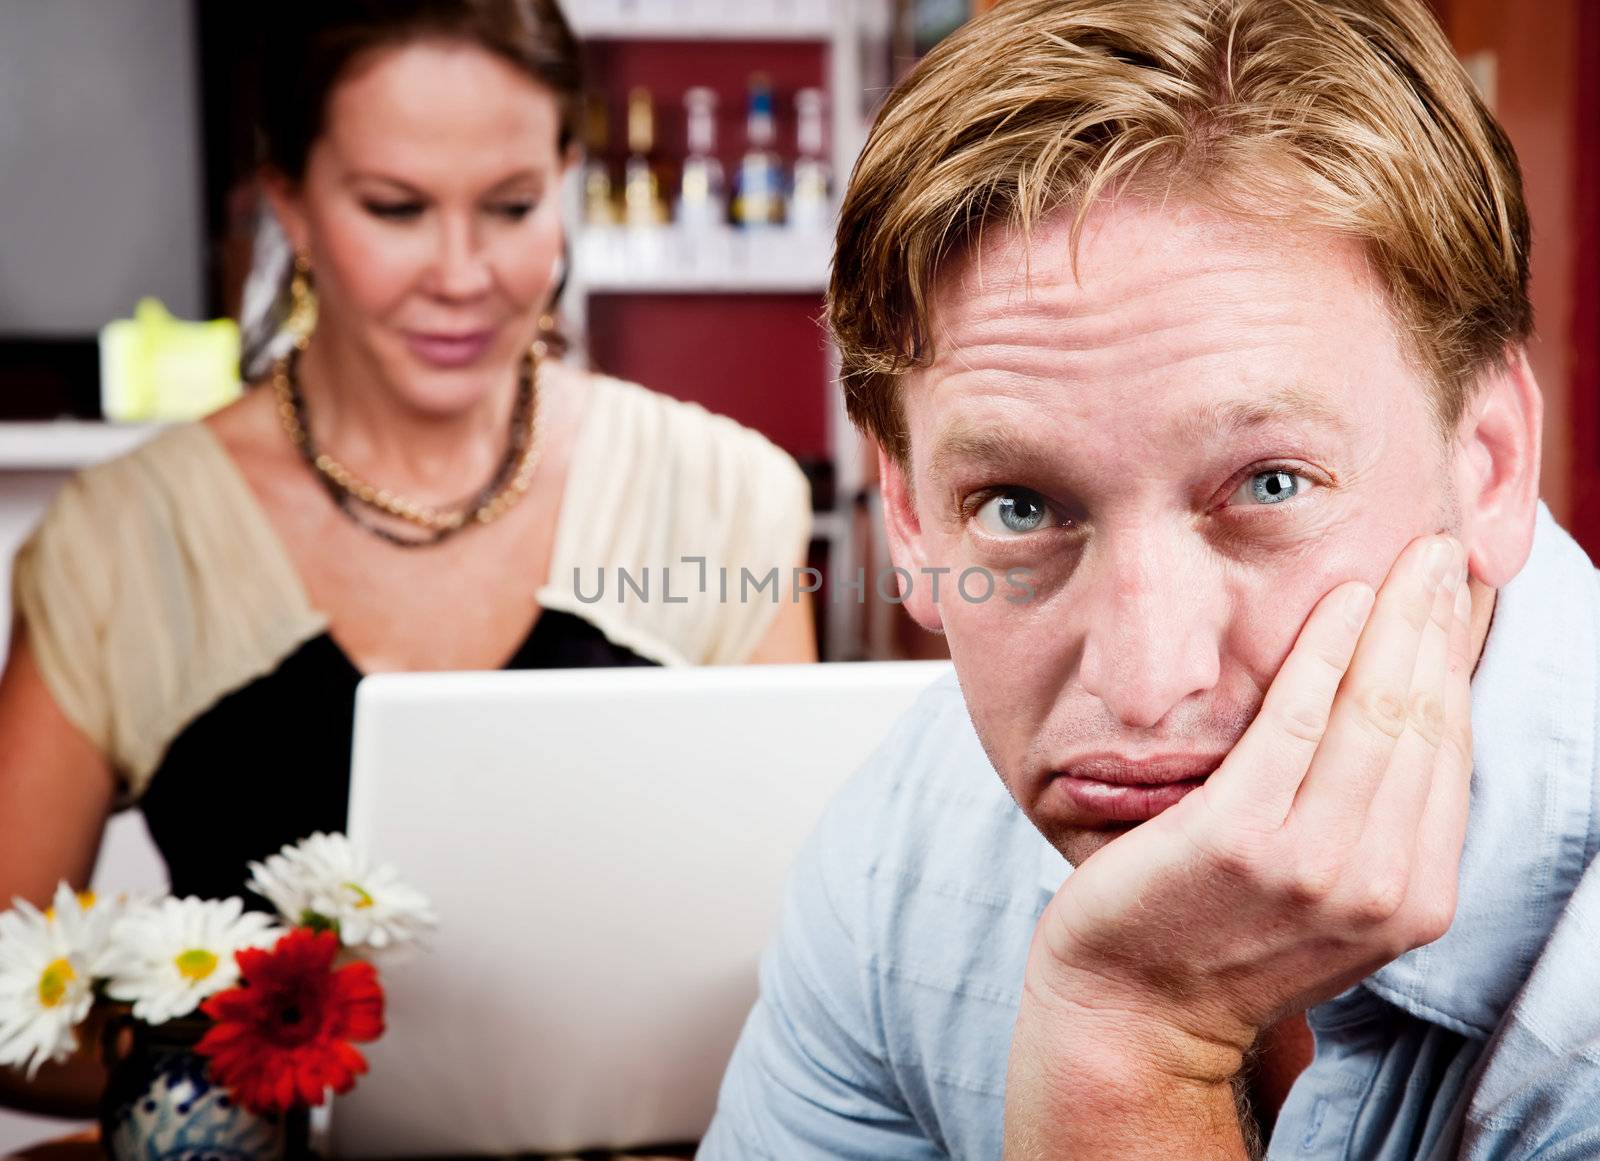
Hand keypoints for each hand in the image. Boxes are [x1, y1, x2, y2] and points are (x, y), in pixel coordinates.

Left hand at [1018, 534, 1473, 1085]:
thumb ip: (1368, 824)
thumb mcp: (1324, 895)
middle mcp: (1381, 885)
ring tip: (1406, 559)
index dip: (1457, 664)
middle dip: (1439, 624)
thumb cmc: (1215, 936)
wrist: (1132, 1010)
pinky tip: (1340, 599)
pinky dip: (1325, 651)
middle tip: (1441, 552)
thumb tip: (1397, 718)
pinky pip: (1299, 721)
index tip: (1457, 599)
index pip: (1449, 751)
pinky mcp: (1243, 838)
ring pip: (1378, 712)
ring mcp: (1316, 865)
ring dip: (1398, 621)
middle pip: (1425, 721)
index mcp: (1413, 897)